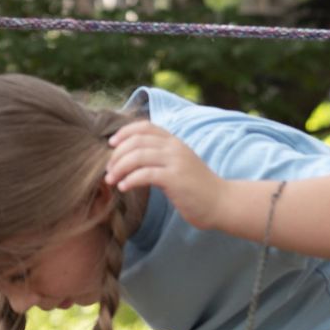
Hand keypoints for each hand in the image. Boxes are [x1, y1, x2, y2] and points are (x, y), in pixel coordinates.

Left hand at [105, 121, 227, 230]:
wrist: (221, 203)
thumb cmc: (196, 187)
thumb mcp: (178, 165)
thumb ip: (159, 158)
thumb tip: (130, 159)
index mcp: (174, 142)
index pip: (145, 126)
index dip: (124, 132)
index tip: (111, 144)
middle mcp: (174, 147)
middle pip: (136, 141)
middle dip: (116, 155)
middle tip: (108, 171)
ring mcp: (176, 162)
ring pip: (138, 156)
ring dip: (119, 168)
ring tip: (111, 181)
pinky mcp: (176, 179)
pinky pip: (146, 174)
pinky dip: (130, 180)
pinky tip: (124, 187)